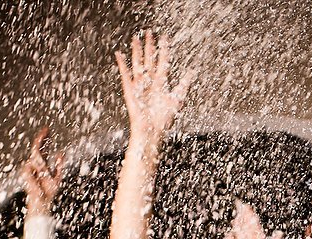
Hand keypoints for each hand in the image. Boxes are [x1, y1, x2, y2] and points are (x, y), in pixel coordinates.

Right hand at [22, 127, 65, 215]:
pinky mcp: (26, 171)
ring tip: (44, 176)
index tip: (47, 129)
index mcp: (43, 164)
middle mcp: (36, 164)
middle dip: (41, 138)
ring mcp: (30, 167)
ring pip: (37, 157)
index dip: (45, 139)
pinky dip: (38, 171)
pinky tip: (39, 177)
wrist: (41, 201)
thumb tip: (62, 153)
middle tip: (46, 129)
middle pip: (37, 147)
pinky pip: (33, 165)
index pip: (43, 148)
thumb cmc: (48, 192)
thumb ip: (59, 165)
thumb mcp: (57, 177)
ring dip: (43, 166)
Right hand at [115, 30, 194, 145]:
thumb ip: (184, 84)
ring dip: (136, 51)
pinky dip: (122, 65)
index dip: (163, 50)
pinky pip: (126, 75)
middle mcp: (149, 81)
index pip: (162, 61)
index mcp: (160, 83)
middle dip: (149, 46)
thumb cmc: (164, 119)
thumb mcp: (177, 99)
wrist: (151, 131)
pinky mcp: (130, 90)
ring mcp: (139, 85)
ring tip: (135, 38)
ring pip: (138, 63)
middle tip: (149, 32)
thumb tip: (192, 71)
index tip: (164, 37)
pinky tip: (119, 54)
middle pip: (149, 59)